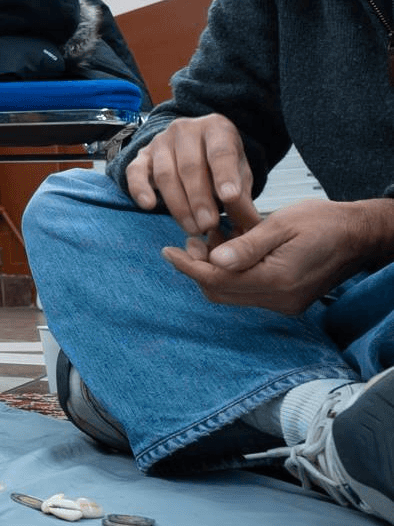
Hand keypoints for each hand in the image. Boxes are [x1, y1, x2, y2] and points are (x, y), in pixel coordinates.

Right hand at [125, 114, 259, 235]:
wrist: (196, 148)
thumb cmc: (221, 164)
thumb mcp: (240, 174)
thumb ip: (243, 197)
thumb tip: (249, 225)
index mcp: (216, 128)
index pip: (220, 151)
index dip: (224, 175)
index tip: (229, 198)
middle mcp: (186, 129)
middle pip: (190, 166)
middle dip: (199, 199)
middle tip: (208, 225)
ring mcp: (160, 141)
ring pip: (165, 173)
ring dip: (178, 204)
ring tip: (192, 228)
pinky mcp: (141, 155)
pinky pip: (134, 172)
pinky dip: (139, 189)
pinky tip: (148, 205)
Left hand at [161, 198, 386, 313]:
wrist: (359, 235)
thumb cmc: (323, 222)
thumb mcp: (281, 225)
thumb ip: (247, 244)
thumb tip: (214, 259)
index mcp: (277, 280)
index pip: (217, 281)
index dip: (188, 266)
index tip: (167, 251)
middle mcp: (280, 299)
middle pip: (221, 292)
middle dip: (199, 267)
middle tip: (191, 240)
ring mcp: (285, 303)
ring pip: (232, 293)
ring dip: (215, 268)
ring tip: (211, 236)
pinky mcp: (287, 299)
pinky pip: (248, 290)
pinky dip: (233, 271)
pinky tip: (231, 246)